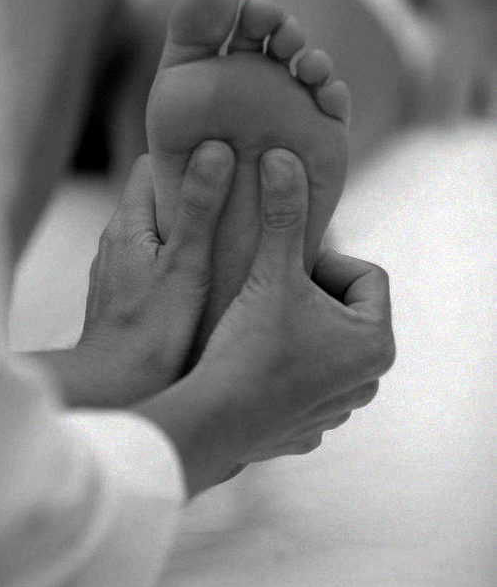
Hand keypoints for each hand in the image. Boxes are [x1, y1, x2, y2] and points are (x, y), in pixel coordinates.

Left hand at [41, 140, 234, 406]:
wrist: (114, 389)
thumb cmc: (152, 332)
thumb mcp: (185, 265)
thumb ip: (200, 209)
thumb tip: (214, 149)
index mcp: (127, 225)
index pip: (150, 165)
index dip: (184, 157)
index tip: (221, 161)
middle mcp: (114, 242)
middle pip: (155, 199)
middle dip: (192, 194)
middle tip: (236, 198)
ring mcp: (116, 271)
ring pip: (154, 234)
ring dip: (186, 231)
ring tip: (228, 238)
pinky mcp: (122, 297)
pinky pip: (151, 263)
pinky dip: (175, 260)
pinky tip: (204, 279)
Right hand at [137, 149, 394, 495]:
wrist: (213, 420)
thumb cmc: (249, 347)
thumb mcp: (270, 273)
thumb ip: (283, 214)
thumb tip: (284, 156)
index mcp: (374, 341)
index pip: (365, 275)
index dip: (325, 260)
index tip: (286, 264)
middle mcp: (367, 380)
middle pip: (343, 311)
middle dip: (308, 294)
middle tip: (269, 288)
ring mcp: (338, 409)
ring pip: (322, 347)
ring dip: (295, 329)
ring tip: (255, 321)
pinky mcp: (308, 430)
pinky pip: (302, 383)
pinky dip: (281, 367)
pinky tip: (249, 360)